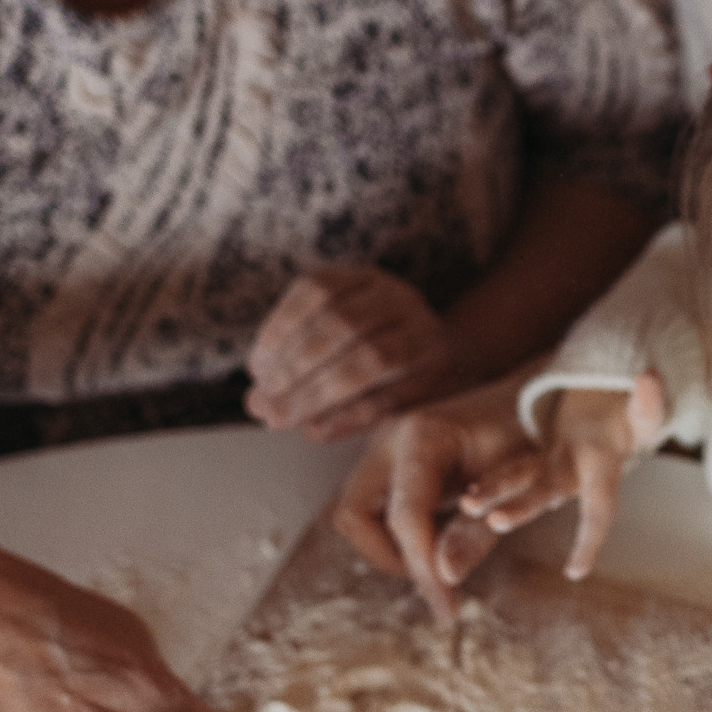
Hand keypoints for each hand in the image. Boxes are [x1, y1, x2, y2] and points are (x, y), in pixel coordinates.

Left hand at [245, 264, 457, 439]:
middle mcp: (398, 297)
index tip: (255, 369)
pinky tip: (318, 431)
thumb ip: (300, 360)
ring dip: (317, 394)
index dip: (279, 328)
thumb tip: (258, 402)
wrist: (457, 361)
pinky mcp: (440, 374)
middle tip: (262, 405)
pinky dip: (349, 417)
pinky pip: (391, 396)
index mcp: (366, 279)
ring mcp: (425, 333)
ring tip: (283, 419)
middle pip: (340, 326)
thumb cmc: (381, 354)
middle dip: (293, 369)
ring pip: (368, 359)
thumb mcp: (343, 336)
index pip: (316, 289)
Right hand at [330, 377, 539, 622]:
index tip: (447, 607)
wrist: (530, 400)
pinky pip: (370, 507)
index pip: (405, 516)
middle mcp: (389, 436)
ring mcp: (381, 445)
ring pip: (355, 514)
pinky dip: (395, 532)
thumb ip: (476, 533)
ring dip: (389, 546)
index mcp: (421, 436)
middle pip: (353, 515)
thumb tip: (445, 578)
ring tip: (439, 558)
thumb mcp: (511, 488)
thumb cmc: (526, 437)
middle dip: (387, 555)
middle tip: (433, 579)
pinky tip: (439, 537)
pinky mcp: (385, 458)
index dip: (422, 568)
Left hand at [461, 377, 667, 582]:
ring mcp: (551, 467)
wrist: (611, 414)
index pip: (601, 508)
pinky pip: (509, 469)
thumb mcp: (645, 414)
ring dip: (494, 492)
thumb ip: (648, 403)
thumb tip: (648, 378)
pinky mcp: (535, 458)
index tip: (575, 572)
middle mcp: (573, 474)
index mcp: (602, 468)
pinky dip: (489, 483)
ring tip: (467, 503)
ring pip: (520, 480)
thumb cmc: (631, 416)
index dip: (591, 538)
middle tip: (496, 522)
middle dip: (523, 506)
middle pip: (547, 493)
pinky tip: (465, 494)